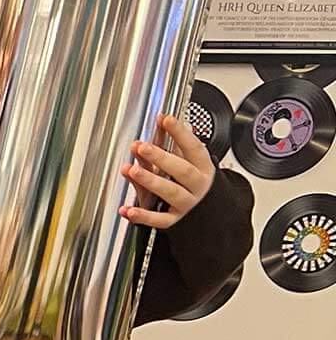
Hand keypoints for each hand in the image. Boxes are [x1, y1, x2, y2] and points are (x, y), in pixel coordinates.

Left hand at [121, 110, 215, 227]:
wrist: (212, 215)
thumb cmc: (195, 183)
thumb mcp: (191, 163)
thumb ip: (174, 146)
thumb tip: (164, 120)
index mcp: (203, 167)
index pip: (193, 147)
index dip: (180, 133)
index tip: (165, 119)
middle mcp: (197, 185)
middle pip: (181, 170)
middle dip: (161, 158)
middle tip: (142, 146)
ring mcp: (187, 203)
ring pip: (170, 192)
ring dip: (150, 181)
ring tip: (132, 171)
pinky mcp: (175, 220)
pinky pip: (158, 220)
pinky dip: (142, 216)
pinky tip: (127, 210)